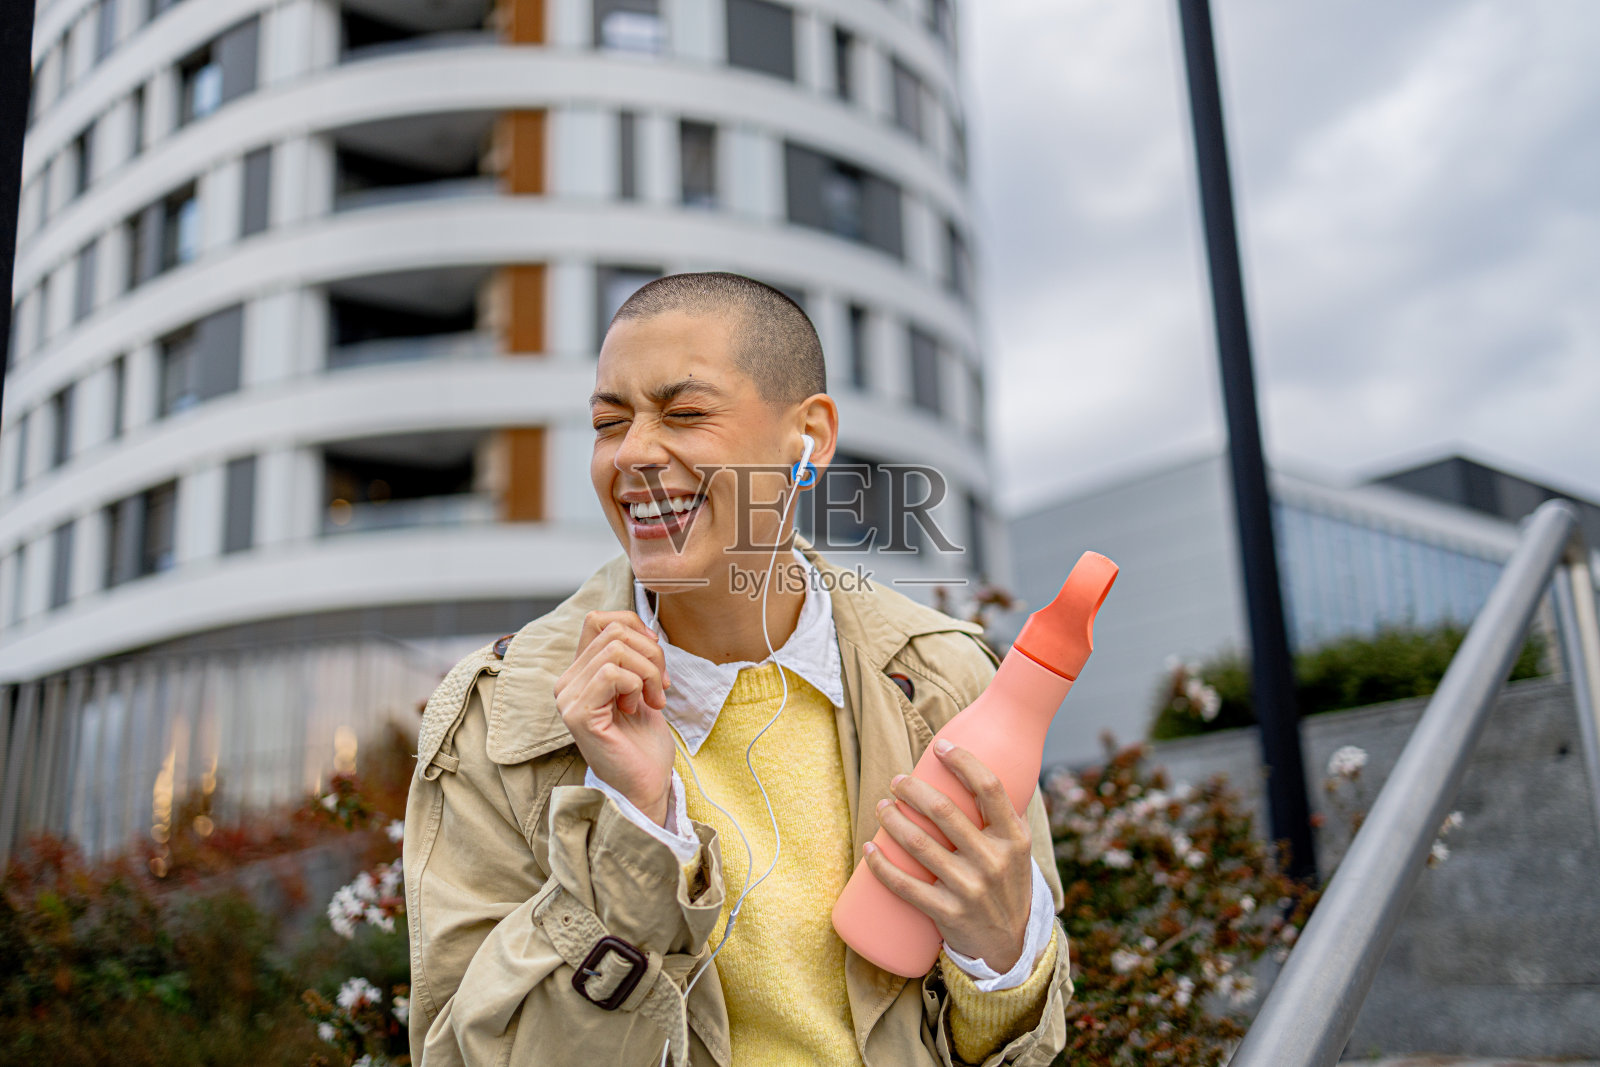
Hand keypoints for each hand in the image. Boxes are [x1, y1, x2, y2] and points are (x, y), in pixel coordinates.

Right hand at [554, 611, 675, 826]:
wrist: (647, 782)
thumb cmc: (644, 741)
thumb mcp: (641, 687)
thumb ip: (631, 657)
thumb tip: (642, 627)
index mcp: (579, 673)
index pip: (598, 619)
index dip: (633, 625)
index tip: (655, 653)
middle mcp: (566, 683)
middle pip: (613, 632)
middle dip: (651, 654)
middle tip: (662, 686)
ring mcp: (568, 698)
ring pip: (616, 649)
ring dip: (649, 672)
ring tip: (652, 700)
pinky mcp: (578, 714)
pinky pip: (612, 672)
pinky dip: (637, 685)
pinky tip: (638, 709)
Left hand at [863, 741, 1034, 971]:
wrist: (1010, 945)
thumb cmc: (1007, 883)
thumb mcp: (1018, 850)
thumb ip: (1003, 815)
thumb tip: (976, 769)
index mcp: (1014, 839)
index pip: (990, 787)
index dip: (963, 761)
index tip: (940, 747)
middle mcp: (994, 861)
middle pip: (944, 811)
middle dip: (912, 789)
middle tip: (897, 781)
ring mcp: (970, 889)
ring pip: (918, 844)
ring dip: (892, 819)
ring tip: (882, 806)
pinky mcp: (948, 913)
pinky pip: (905, 885)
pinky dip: (881, 865)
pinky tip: (869, 848)